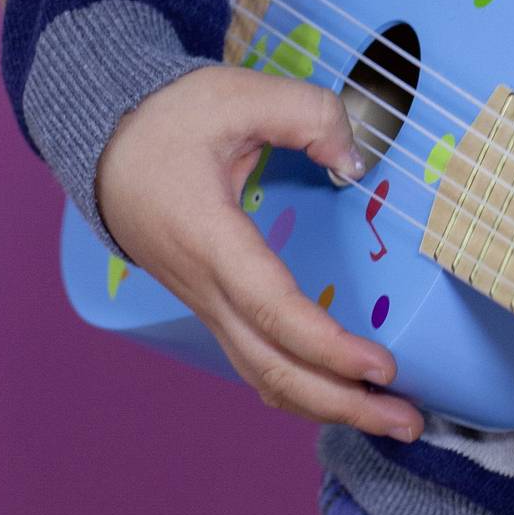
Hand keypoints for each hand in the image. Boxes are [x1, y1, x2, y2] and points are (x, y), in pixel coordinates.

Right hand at [95, 66, 424, 437]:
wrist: (104, 144)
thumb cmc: (166, 120)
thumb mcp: (235, 93)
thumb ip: (304, 114)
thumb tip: (355, 159)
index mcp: (210, 239)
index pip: (271, 309)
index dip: (327, 346)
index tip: (381, 366)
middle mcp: (205, 287)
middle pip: (272, 367)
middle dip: (342, 404)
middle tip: (409, 421)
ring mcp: (205, 303)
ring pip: (262, 375)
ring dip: (326, 405)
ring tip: (390, 418)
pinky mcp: (212, 304)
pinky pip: (255, 361)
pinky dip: (301, 387)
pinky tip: (340, 393)